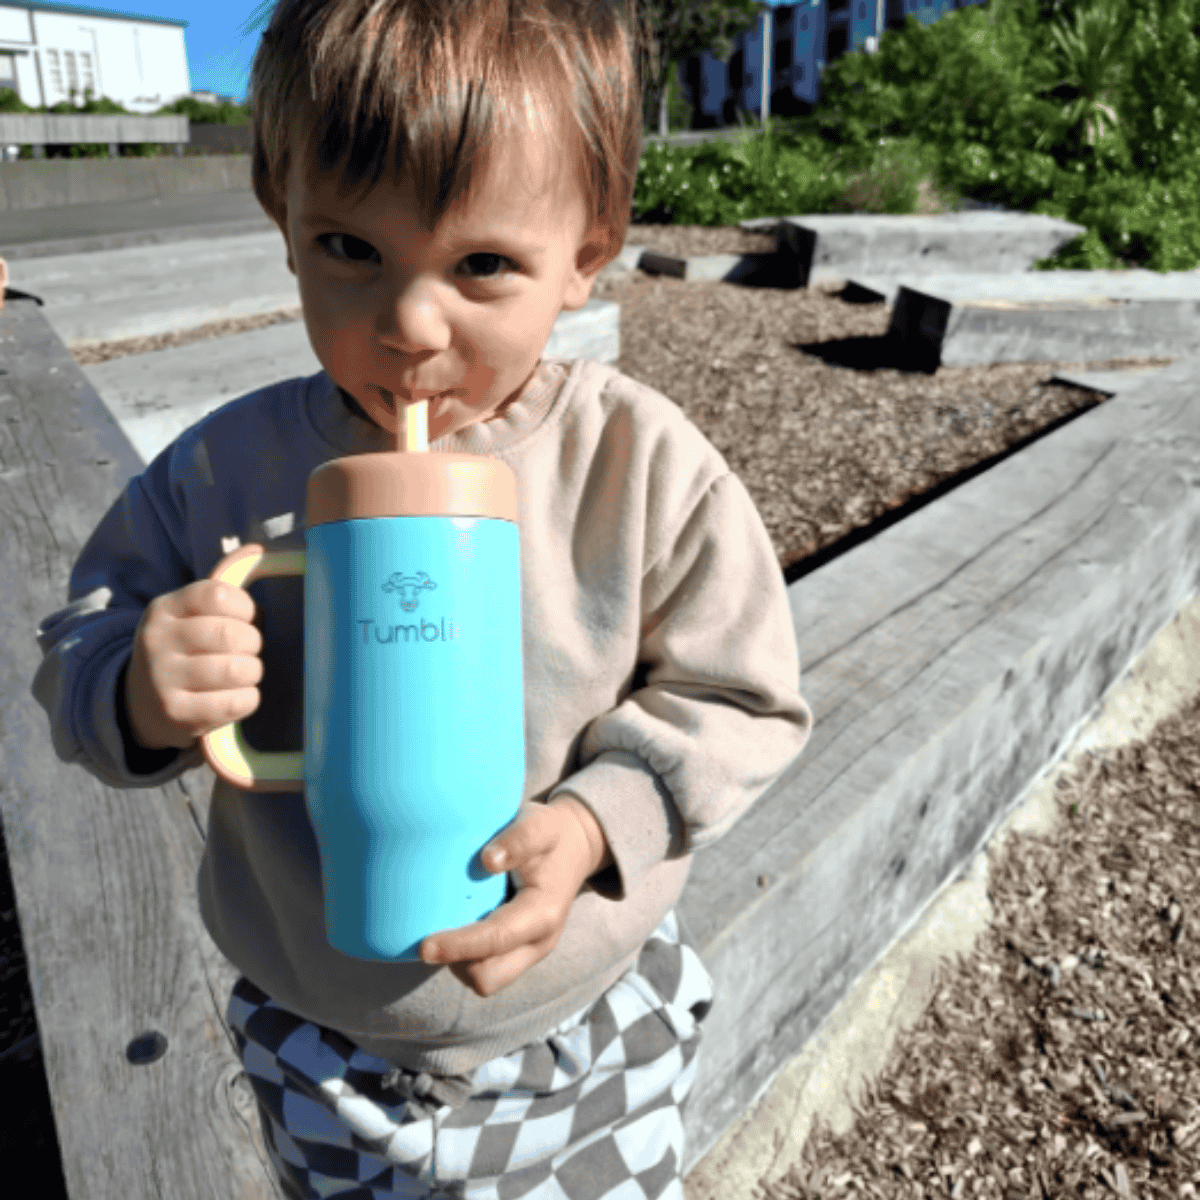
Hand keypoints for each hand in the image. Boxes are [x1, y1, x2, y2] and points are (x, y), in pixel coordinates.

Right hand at [124, 577, 263, 749]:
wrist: (139, 704)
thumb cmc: (182, 651)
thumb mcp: (186, 616)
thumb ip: (219, 593)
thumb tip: (258, 552)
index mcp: (163, 609)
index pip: (217, 594)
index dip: (246, 608)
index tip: (246, 619)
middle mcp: (157, 642)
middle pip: (231, 635)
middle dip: (253, 644)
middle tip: (247, 651)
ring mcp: (163, 680)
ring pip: (237, 670)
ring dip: (252, 672)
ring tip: (243, 673)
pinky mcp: (176, 715)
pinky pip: (235, 703)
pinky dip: (249, 698)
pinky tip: (238, 696)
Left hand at [420, 795, 613, 996]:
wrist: (575, 847)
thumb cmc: (551, 835)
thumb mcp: (540, 825)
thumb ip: (519, 839)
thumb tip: (488, 860)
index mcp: (543, 915)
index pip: (496, 939)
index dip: (459, 945)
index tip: (425, 946)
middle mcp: (538, 942)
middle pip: (488, 978)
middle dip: (458, 962)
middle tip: (433, 934)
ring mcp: (529, 951)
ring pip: (485, 979)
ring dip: (461, 960)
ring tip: (450, 923)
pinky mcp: (519, 951)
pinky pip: (486, 967)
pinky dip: (468, 954)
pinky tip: (461, 922)